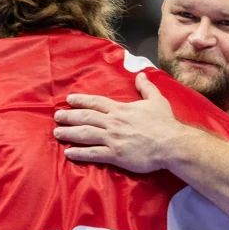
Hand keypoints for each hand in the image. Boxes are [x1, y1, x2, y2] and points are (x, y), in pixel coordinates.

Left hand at [53, 72, 182, 172]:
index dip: (81, 101)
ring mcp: (113, 139)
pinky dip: (79, 153)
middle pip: (86, 117)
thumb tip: (140, 74)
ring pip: (85, 134)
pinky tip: (69, 153)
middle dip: (69, 116)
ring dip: (69, 133)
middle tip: (56, 116)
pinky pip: (93, 153)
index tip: (69, 100)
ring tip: (57, 133)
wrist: (172, 143)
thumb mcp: (157, 100)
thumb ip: (146, 87)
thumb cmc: (166, 123)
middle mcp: (113, 122)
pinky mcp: (115, 154)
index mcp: (121, 109)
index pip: (96, 103)